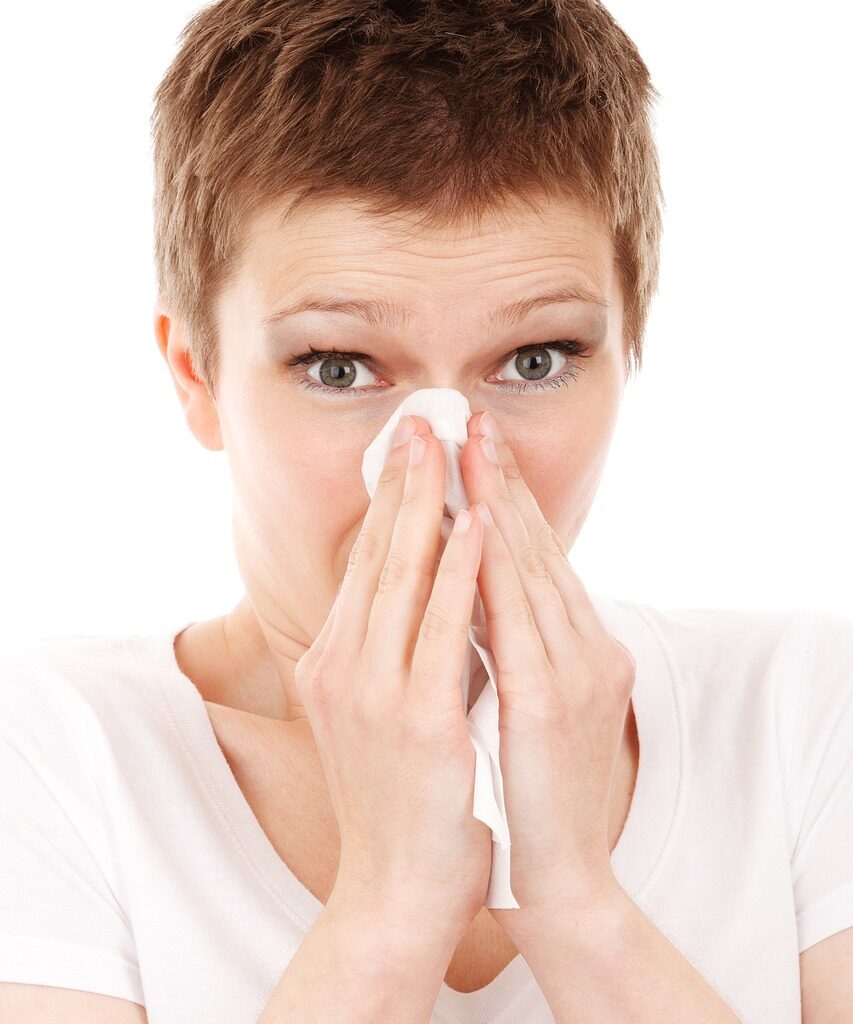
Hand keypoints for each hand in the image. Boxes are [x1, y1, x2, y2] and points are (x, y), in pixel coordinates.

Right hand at [292, 416, 492, 942]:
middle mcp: (342, 666)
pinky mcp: (417, 719)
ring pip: (405, 576)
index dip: (389, 501)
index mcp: (336, 663)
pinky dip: (460, 569)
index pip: (366, 564)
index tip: (408, 450)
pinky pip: (442, 627)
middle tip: (420, 421)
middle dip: (402, 482)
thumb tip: (426, 592)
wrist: (396, 891)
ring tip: (448, 447)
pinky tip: (476, 523)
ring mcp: (374, 691)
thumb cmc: (399, 803)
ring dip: (430, 504)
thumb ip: (393, 652)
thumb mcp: (382, 715)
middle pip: (378, 555)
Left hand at [459, 411, 634, 932]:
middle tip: (469, 422)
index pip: (534, 560)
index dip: (505, 501)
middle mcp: (585, 649)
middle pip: (536, 548)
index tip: (474, 451)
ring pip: (532, 568)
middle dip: (501, 481)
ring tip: (472, 447)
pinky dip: (499, 565)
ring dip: (500, 502)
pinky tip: (480, 522)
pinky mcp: (550, 702)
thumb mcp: (522, 707)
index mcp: (574, 651)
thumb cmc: (527, 795)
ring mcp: (573, 672)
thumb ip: (503, 648)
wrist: (555, 882)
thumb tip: (463, 594)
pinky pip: (519, 618)